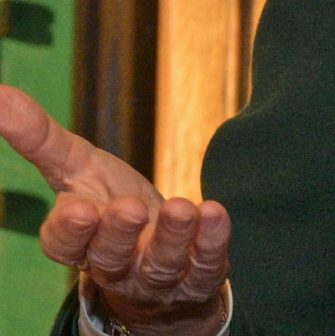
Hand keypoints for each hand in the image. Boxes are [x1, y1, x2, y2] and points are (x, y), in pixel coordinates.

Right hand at [0, 85, 229, 335]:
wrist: (160, 253)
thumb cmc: (110, 202)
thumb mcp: (78, 168)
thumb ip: (40, 138)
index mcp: (81, 241)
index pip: (65, 245)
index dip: (70, 231)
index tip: (79, 209)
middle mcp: (116, 265)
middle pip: (110, 257)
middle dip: (118, 233)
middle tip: (129, 208)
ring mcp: (157, 276)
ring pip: (159, 264)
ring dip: (171, 237)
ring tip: (181, 208)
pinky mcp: (198, 276)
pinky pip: (204, 266)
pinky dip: (210, 241)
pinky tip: (214, 213)